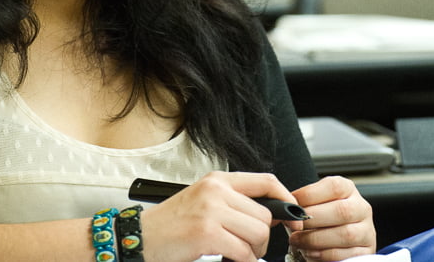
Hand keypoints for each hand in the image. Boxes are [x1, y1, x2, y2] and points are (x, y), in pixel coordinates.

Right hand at [138, 171, 295, 261]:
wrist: (140, 237)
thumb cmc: (171, 226)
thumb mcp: (203, 202)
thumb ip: (232, 202)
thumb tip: (270, 215)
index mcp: (218, 180)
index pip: (265, 181)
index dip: (286, 199)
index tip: (293, 217)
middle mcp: (216, 190)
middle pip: (265, 215)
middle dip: (263, 238)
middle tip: (250, 249)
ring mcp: (211, 210)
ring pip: (258, 233)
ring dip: (253, 252)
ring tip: (236, 254)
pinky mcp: (207, 233)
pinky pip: (243, 252)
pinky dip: (243, 261)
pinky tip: (229, 259)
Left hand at [288, 176, 374, 260]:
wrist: (339, 241)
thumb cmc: (324, 219)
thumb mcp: (317, 203)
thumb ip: (305, 202)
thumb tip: (283, 204)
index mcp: (348, 190)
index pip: (334, 186)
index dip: (310, 195)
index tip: (292, 205)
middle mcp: (361, 208)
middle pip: (341, 211)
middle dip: (313, 219)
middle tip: (294, 225)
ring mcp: (366, 230)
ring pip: (345, 234)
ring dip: (316, 239)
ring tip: (297, 241)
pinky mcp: (367, 251)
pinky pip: (347, 254)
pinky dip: (325, 255)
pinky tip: (310, 253)